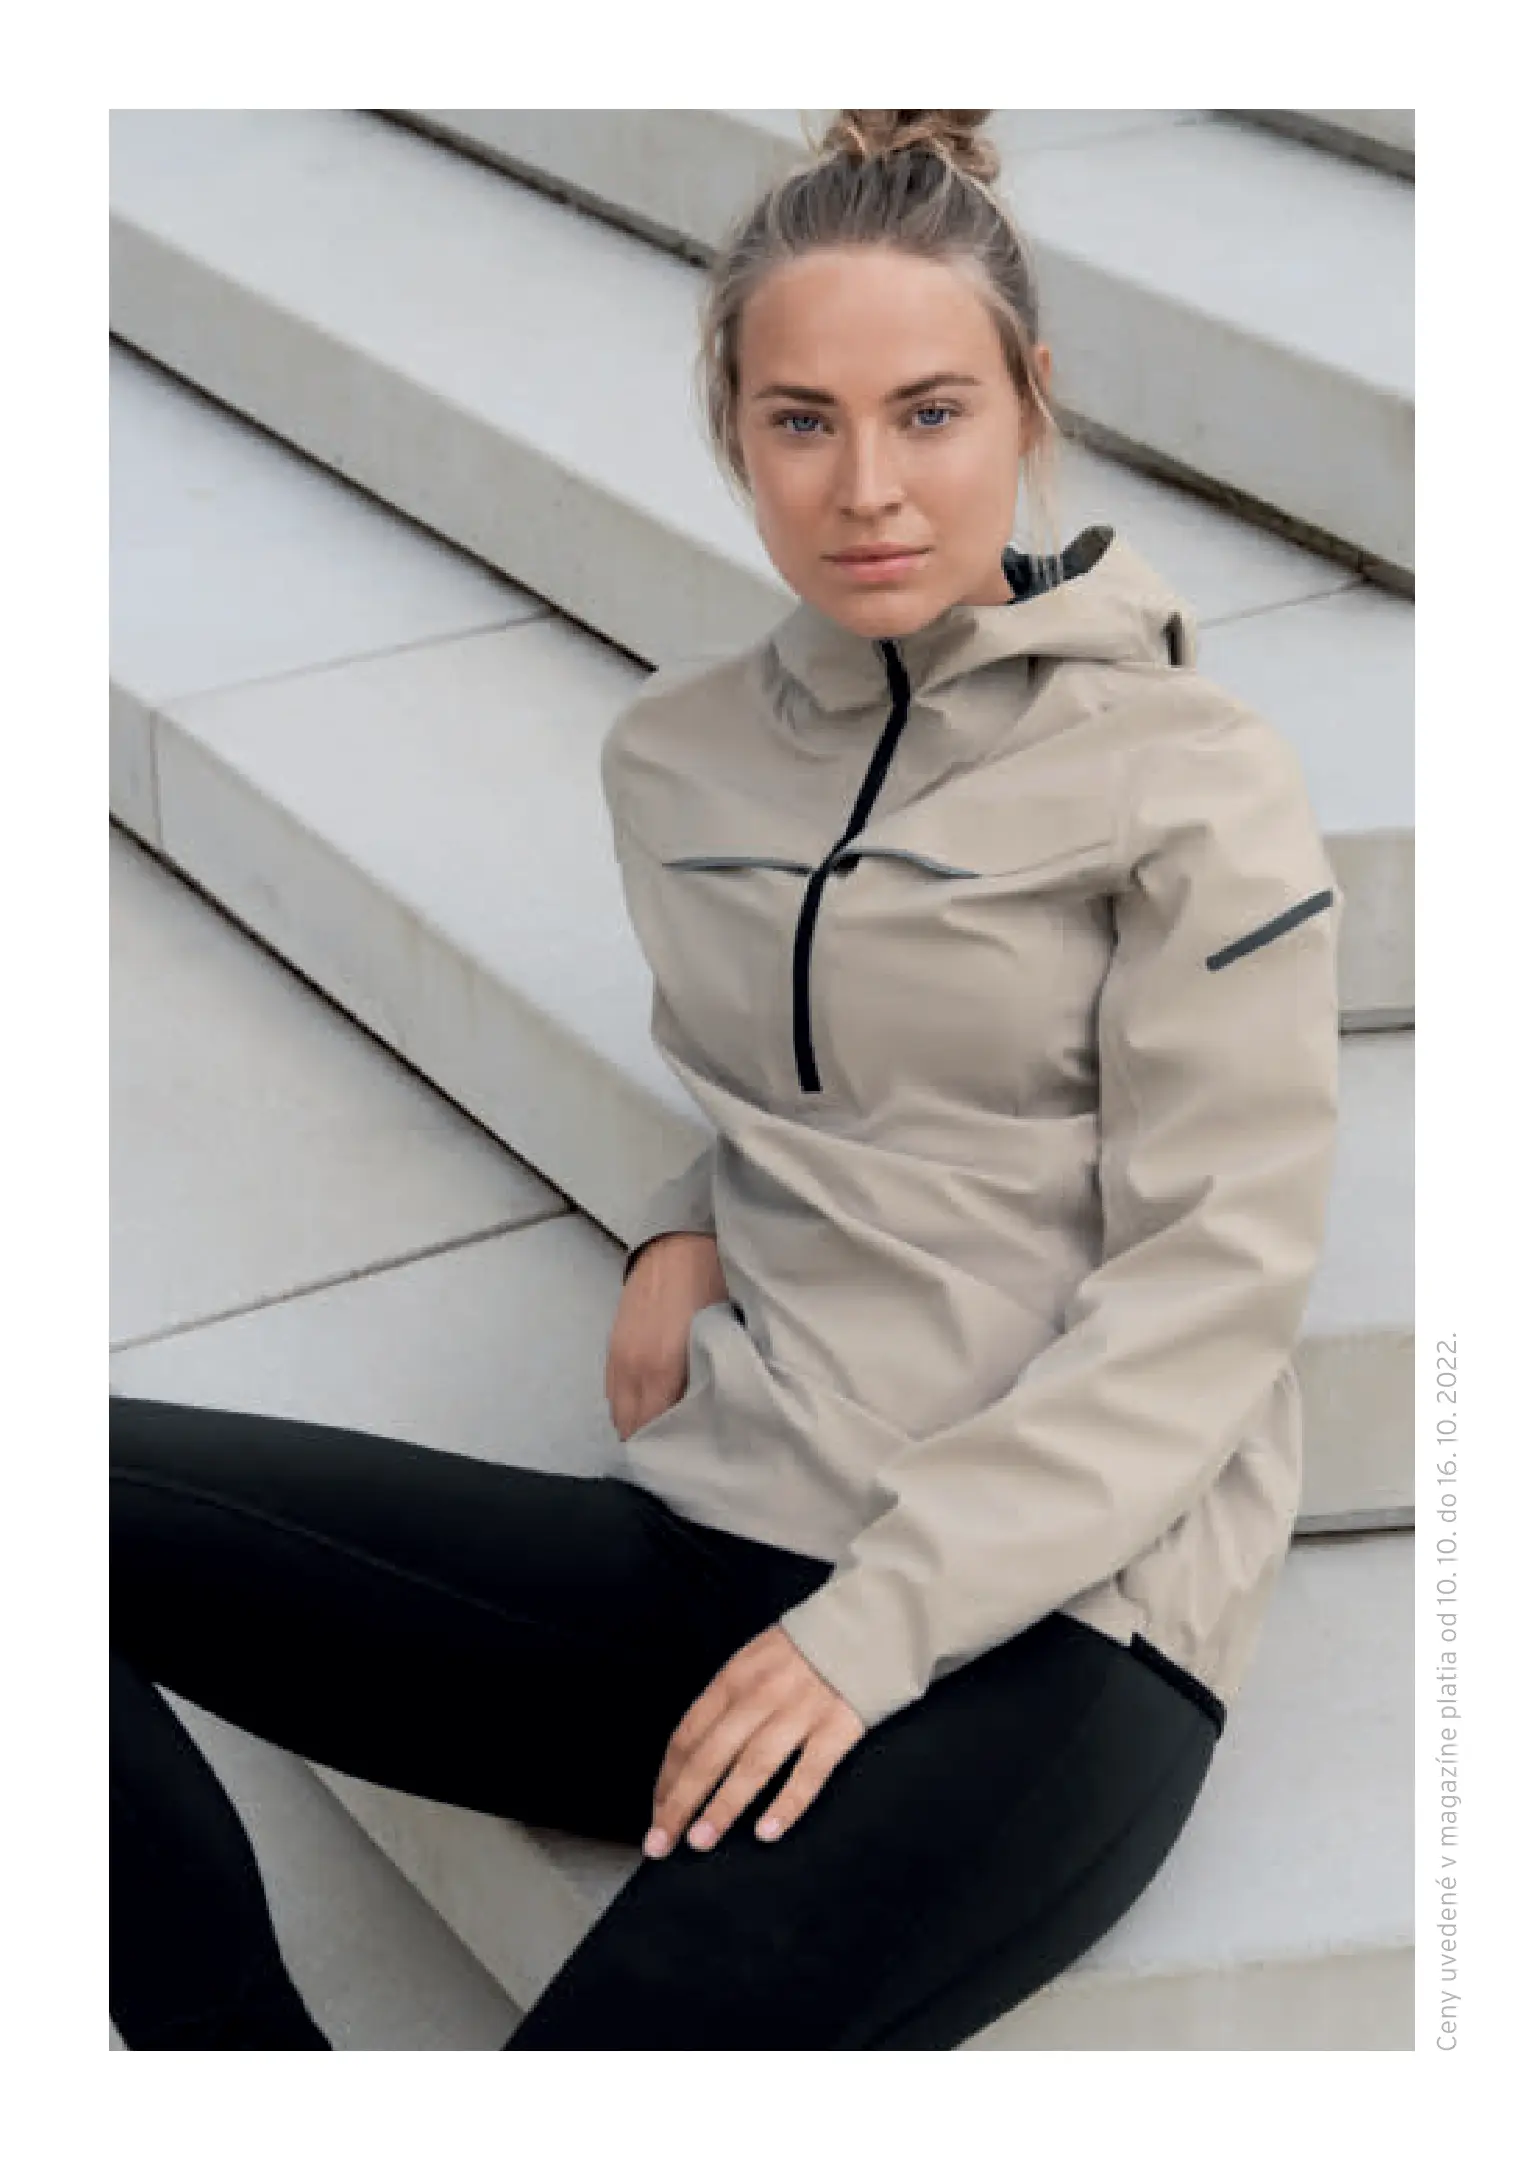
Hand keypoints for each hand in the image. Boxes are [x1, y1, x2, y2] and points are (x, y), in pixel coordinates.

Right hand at [606, 1233, 727, 1441]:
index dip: (675, 1456)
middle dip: (657, 1448)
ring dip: (640, 1428)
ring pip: (621, 1415)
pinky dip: (630, 1408)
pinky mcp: (613, 1350)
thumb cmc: (714, 1286)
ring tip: (668, 1439)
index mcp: (664, 1368)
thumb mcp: (727, 1334)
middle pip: (633, 1431)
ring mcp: (619, 1360)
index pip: (657, 1434)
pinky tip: (652, 1409)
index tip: (695, 1466)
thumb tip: (728, 1417)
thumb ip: (719, 1377)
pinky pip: (614, 1395)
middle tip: (684, 1459)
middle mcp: (635, 1371)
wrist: (678, 1244)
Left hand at [644, 1625, 865, 1857]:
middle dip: (680, 1803)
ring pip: (752, 1766)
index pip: (688, 1735)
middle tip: (661, 1843)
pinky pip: (809, 1772)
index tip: (658, 1813)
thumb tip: (695, 1755)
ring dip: (722, 1806)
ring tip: (700, 1841)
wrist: (869, 1619)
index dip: (668, 1779)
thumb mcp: (754, 1660)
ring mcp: (800, 1711)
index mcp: (734, 1678)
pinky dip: (786, 1804)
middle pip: (710, 1755)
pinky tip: (766, 1832)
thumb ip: (728, 1702)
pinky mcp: (839, 1726)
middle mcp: (760, 1695)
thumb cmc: (807, 1648)